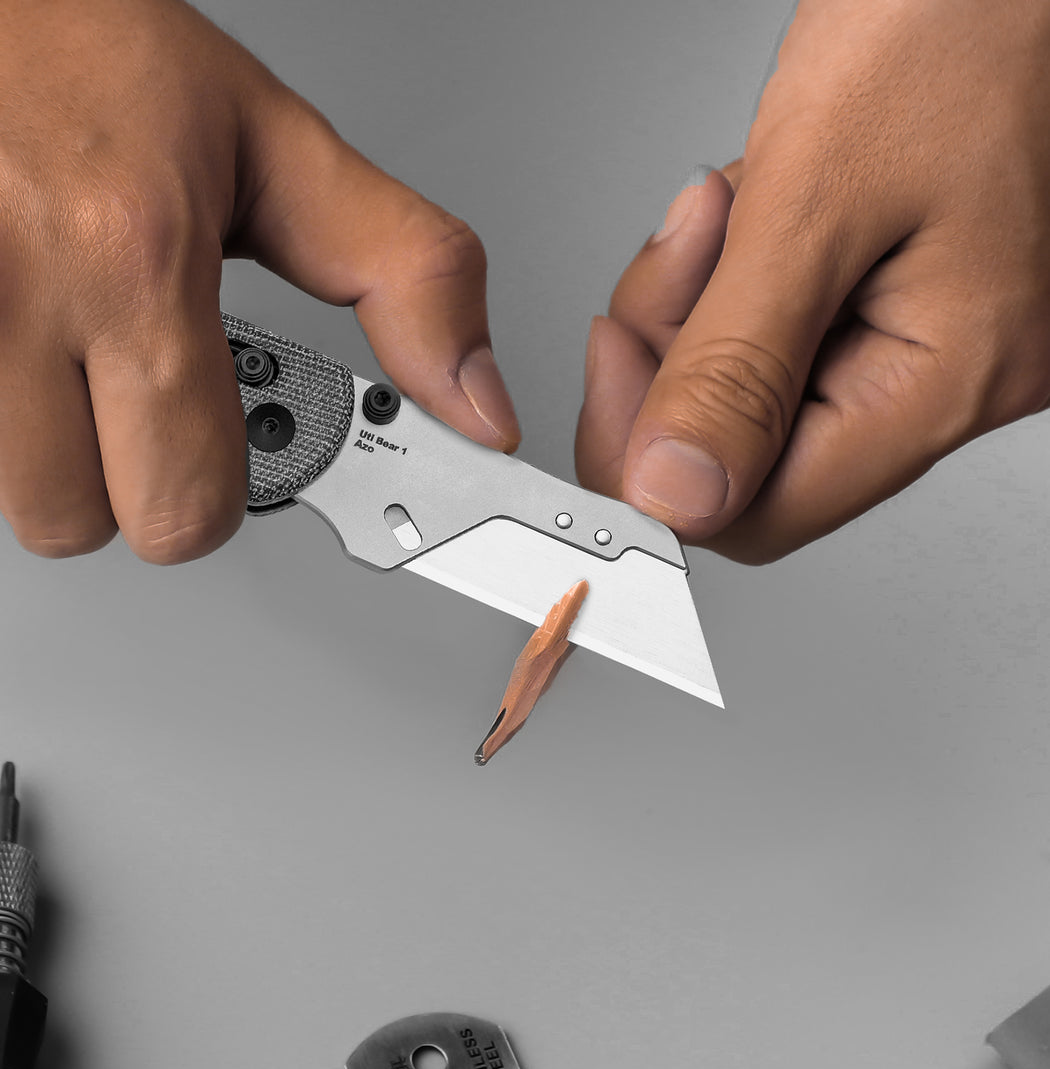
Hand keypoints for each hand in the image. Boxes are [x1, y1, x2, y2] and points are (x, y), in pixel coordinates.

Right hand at [0, 0, 518, 562]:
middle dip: (125, 481)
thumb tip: (478, 407)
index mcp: (135, 260)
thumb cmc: (95, 56)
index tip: (217, 449)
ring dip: (38, 459)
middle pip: (84, 526)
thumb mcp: (281, 152)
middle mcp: (5, 293)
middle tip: (134, 397)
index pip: (187, 508)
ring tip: (60, 359)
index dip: (215, 492)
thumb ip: (408, 281)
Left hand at [576, 0, 1049, 562]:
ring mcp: (930, 340)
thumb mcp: (816, 197)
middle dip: (679, 357)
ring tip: (728, 206)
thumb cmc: (963, 23)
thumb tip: (674, 493)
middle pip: (749, 451)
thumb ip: (735, 365)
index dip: (662, 464)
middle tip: (678, 259)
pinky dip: (740, 278)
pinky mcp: (904, 300)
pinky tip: (754, 208)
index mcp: (950, 379)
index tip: (613, 371)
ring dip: (704, 303)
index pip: (764, 512)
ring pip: (755, 387)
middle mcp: (953, 379)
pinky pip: (783, 332)